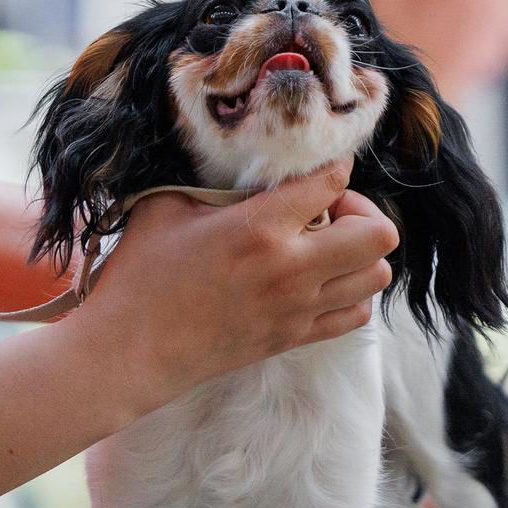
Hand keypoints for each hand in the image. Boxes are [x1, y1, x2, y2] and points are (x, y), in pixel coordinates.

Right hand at [68, 159, 395, 415]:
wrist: (128, 351)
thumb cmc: (140, 275)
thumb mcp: (166, 206)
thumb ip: (209, 178)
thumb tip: (233, 156)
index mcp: (259, 228)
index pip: (333, 181)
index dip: (333, 165)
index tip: (315, 168)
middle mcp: (290, 269)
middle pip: (379, 234)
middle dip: (362, 210)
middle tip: (329, 209)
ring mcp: (297, 309)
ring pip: (376, 276)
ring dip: (360, 253)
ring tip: (326, 245)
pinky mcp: (293, 338)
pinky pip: (356, 315)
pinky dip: (350, 292)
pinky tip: (318, 280)